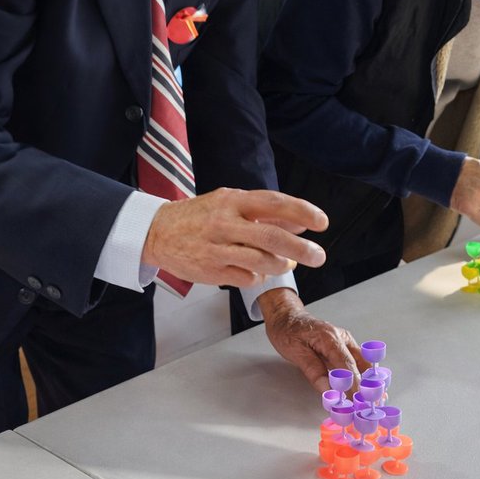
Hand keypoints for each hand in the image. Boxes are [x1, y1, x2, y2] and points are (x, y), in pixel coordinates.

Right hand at [143, 189, 327, 288]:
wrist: (158, 232)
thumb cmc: (200, 216)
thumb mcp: (230, 203)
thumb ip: (264, 213)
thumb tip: (300, 224)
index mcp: (231, 200)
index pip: (273, 203)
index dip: (301, 211)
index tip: (321, 222)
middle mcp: (224, 222)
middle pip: (271, 236)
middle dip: (301, 249)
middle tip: (318, 256)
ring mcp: (216, 248)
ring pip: (261, 261)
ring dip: (281, 265)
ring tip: (288, 264)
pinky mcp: (210, 271)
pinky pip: (246, 278)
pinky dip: (259, 276)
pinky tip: (258, 271)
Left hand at [259, 288, 366, 392]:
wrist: (286, 317)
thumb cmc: (288, 331)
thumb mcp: (295, 352)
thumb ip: (313, 371)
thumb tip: (328, 390)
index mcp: (330, 338)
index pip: (347, 365)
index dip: (353, 385)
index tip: (356, 401)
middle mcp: (342, 338)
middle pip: (359, 365)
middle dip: (365, 386)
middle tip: (368, 405)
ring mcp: (344, 341)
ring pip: (362, 363)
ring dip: (366, 381)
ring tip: (371, 400)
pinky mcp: (343, 346)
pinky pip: (355, 362)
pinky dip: (360, 375)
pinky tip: (362, 389)